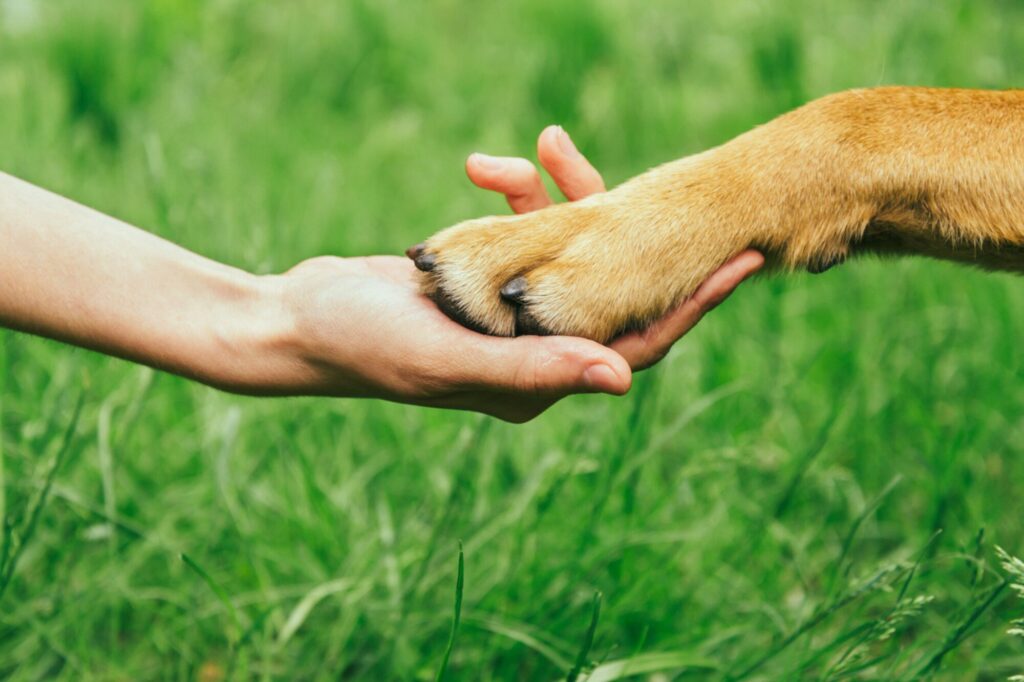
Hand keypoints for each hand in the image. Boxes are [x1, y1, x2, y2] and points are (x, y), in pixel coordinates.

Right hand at [264, 127, 762, 420]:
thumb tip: (626, 379)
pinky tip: (486, 168)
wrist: (299, 320)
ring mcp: (508, 314)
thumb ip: (536, 367)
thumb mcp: (451, 356)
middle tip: (668, 182)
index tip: (745, 259)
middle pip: (611, 288)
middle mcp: (533, 351)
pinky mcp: (484, 280)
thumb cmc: (365, 345)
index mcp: (539, 381)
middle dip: (630, 229)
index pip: (639, 343)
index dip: (693, 303)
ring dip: (558, 197)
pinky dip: (513, 197)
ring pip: (567, 250)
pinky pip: (523, 233)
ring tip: (540, 146)